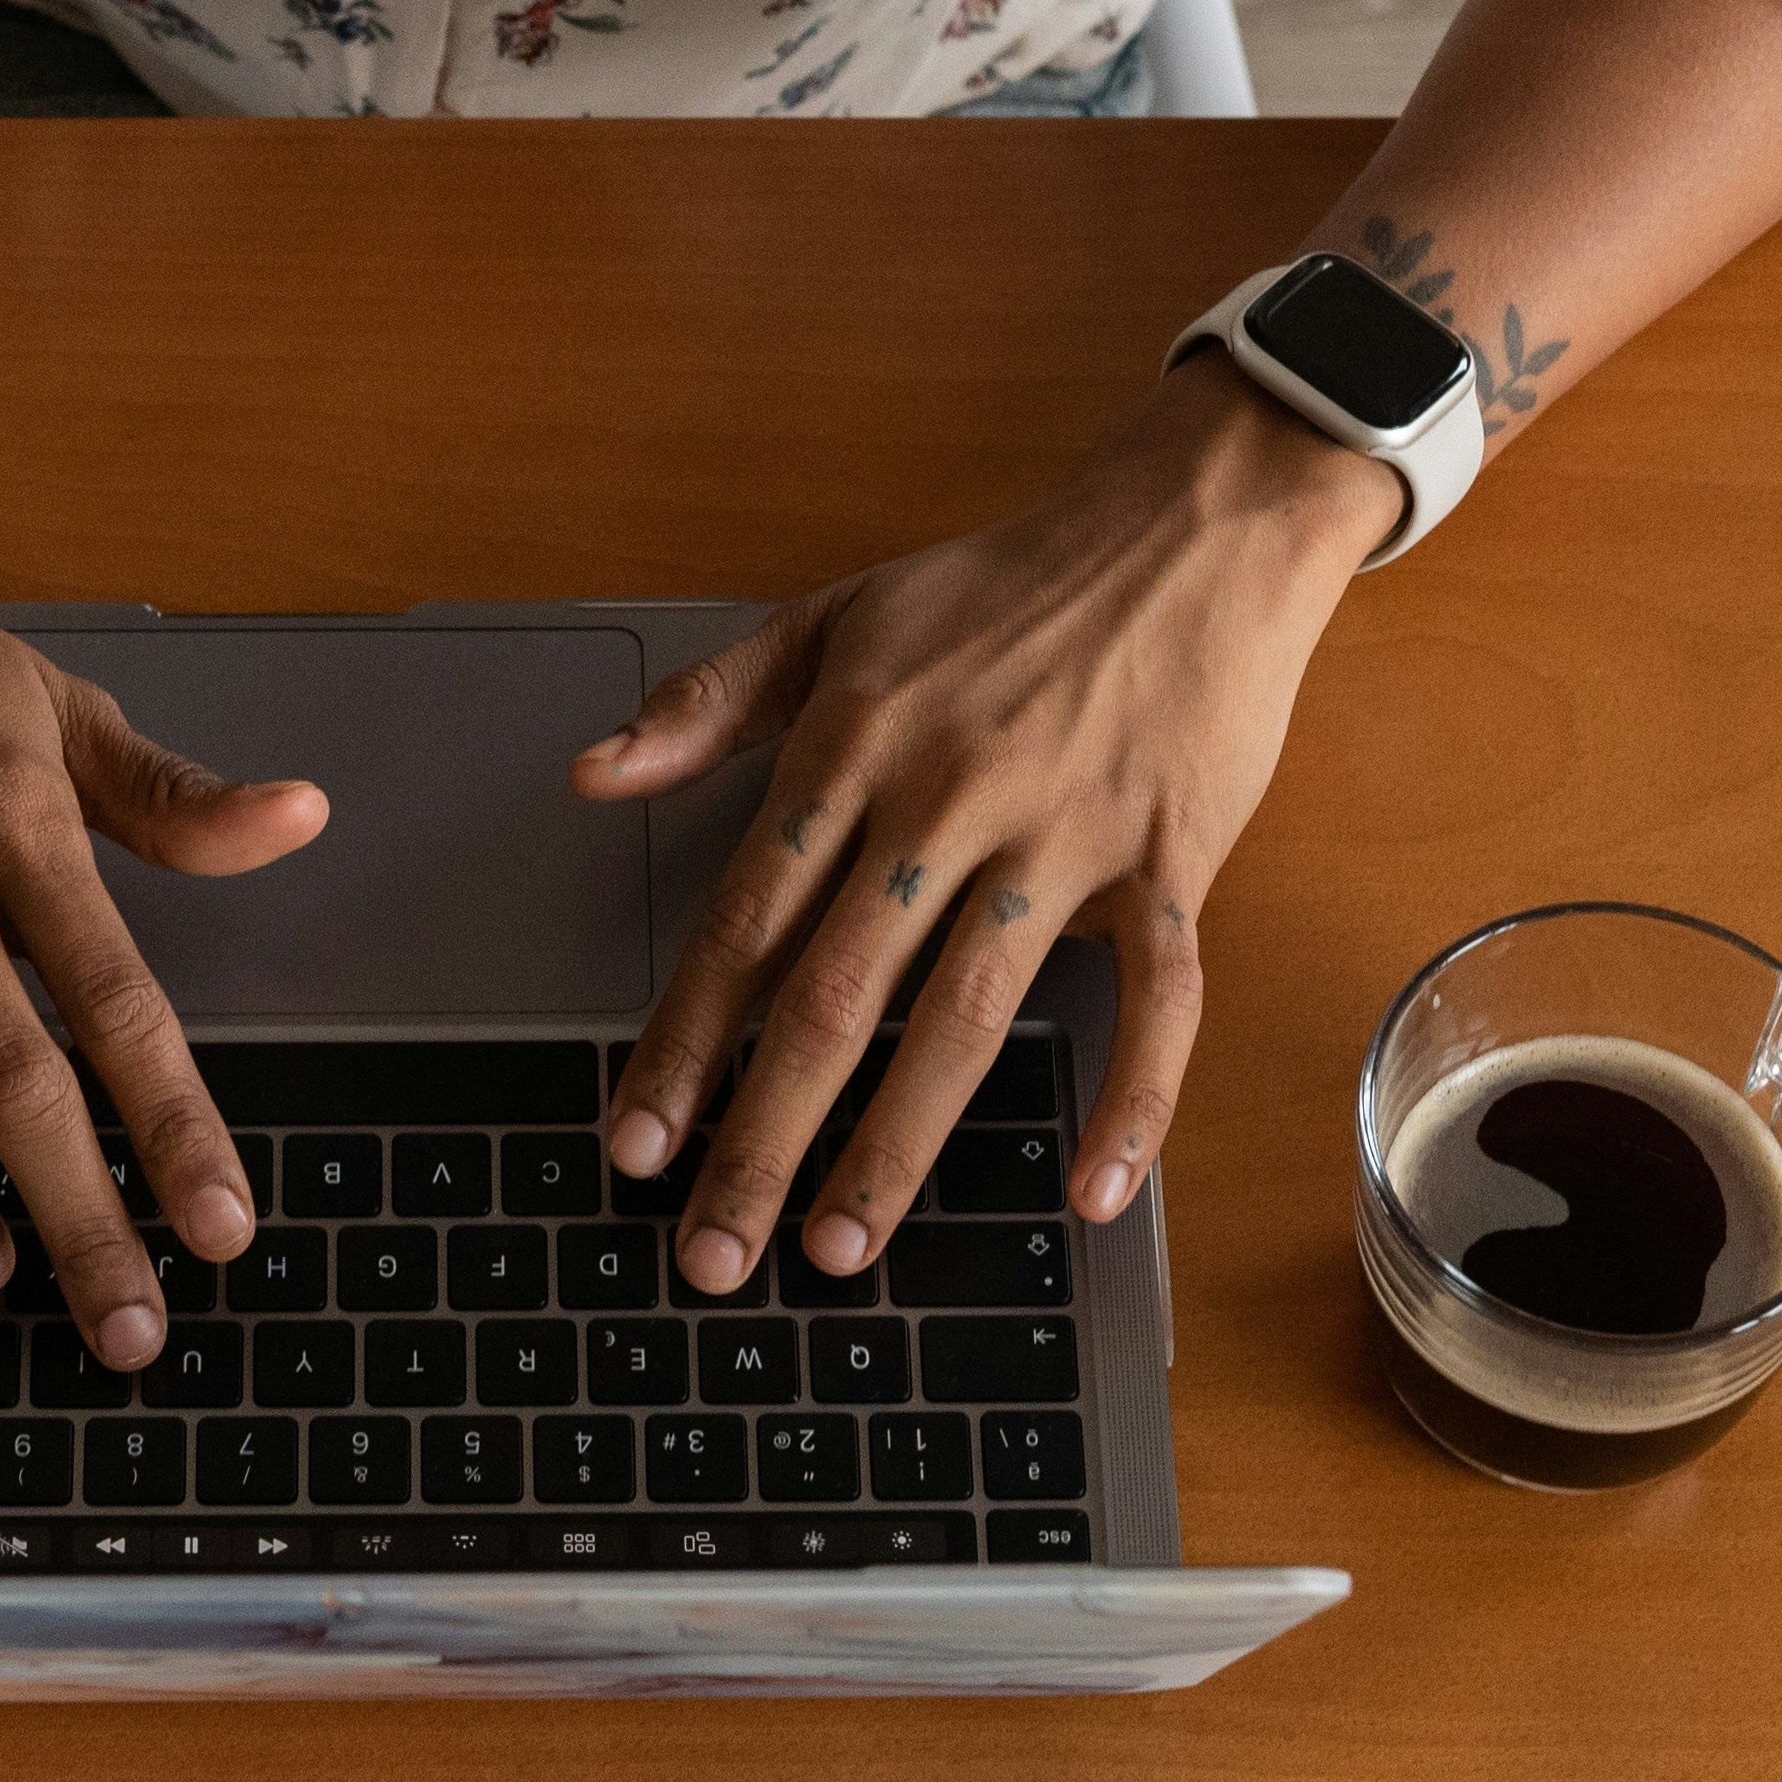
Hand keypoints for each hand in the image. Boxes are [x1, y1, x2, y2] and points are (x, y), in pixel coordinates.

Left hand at [582, 357, 1393, 1295]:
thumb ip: (710, 702)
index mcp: (853, 746)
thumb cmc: (1008, 583)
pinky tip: (1088, 1190)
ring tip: (840, 1247)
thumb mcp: (836, 614)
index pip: (745, 922)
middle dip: (762, 1135)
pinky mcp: (1170, 855)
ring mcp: (1062, 834)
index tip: (635, 1142)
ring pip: (965, 1014)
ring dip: (896, 1143)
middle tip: (712, 1252)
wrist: (1188, 529)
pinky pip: (1159, 996)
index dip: (683, 1043)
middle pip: (834, 994)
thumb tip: (593, 772)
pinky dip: (1132, 1097)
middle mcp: (945, 799)